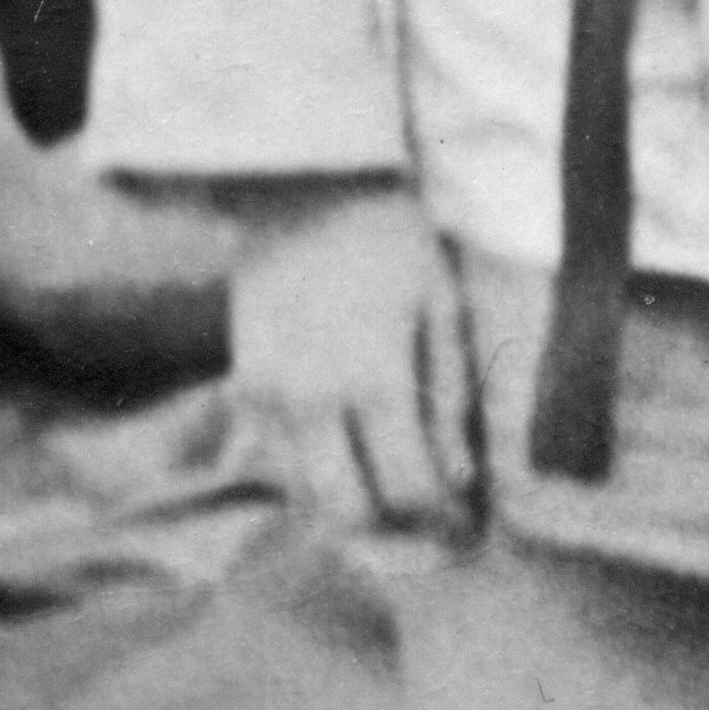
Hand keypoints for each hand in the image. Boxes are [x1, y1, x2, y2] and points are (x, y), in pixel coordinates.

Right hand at [231, 183, 479, 536]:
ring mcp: (268, 397)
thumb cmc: (389, 237)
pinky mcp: (244, 385)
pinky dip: (318, 467)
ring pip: (307, 492)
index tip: (464, 520)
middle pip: (348, 512)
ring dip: (351, 499)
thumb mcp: (441, 308)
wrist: (303, 183)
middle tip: (426, 517)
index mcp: (372, 380)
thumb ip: (449, 399)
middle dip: (392, 527)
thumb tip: (457, 478)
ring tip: (390, 479)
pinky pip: (282, 456)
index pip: (409, 489)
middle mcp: (311, 401)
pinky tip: (351, 445)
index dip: (443, 518)